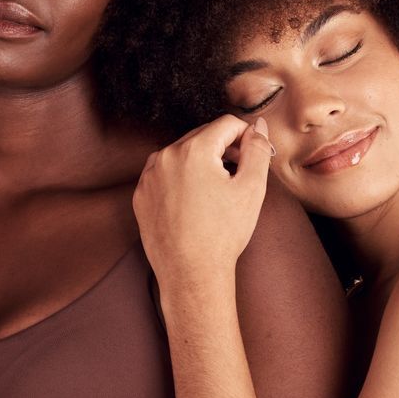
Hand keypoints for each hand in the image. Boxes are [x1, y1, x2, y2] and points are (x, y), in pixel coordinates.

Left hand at [133, 115, 274, 293]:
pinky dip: (180, 179)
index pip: (226, 124)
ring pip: (181, 154)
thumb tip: (258, 126)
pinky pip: (164, 174)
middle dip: (222, 148)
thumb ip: (257, 149)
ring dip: (201, 162)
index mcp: (193, 150)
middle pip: (202, 136)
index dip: (245, 136)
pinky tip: (194, 202)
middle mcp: (165, 157)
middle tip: (237, 174)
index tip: (252, 156)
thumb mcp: (251, 188)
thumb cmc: (222, 234)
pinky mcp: (140, 195)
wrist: (191, 274)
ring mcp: (148, 176)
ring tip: (216, 190)